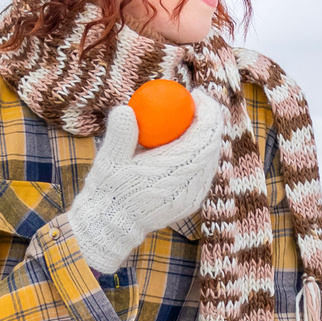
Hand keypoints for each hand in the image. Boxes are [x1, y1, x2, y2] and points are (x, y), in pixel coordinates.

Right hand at [62, 90, 225, 274]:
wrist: (112, 224)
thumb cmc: (109, 189)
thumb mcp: (109, 160)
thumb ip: (121, 134)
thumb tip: (127, 109)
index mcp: (173, 171)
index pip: (203, 136)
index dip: (207, 111)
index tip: (196, 95)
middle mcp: (189, 185)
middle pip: (212, 145)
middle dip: (210, 120)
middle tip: (197, 103)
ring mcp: (193, 195)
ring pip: (211, 158)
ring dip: (207, 137)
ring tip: (193, 119)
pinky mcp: (192, 201)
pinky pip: (205, 171)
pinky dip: (202, 154)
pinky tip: (190, 143)